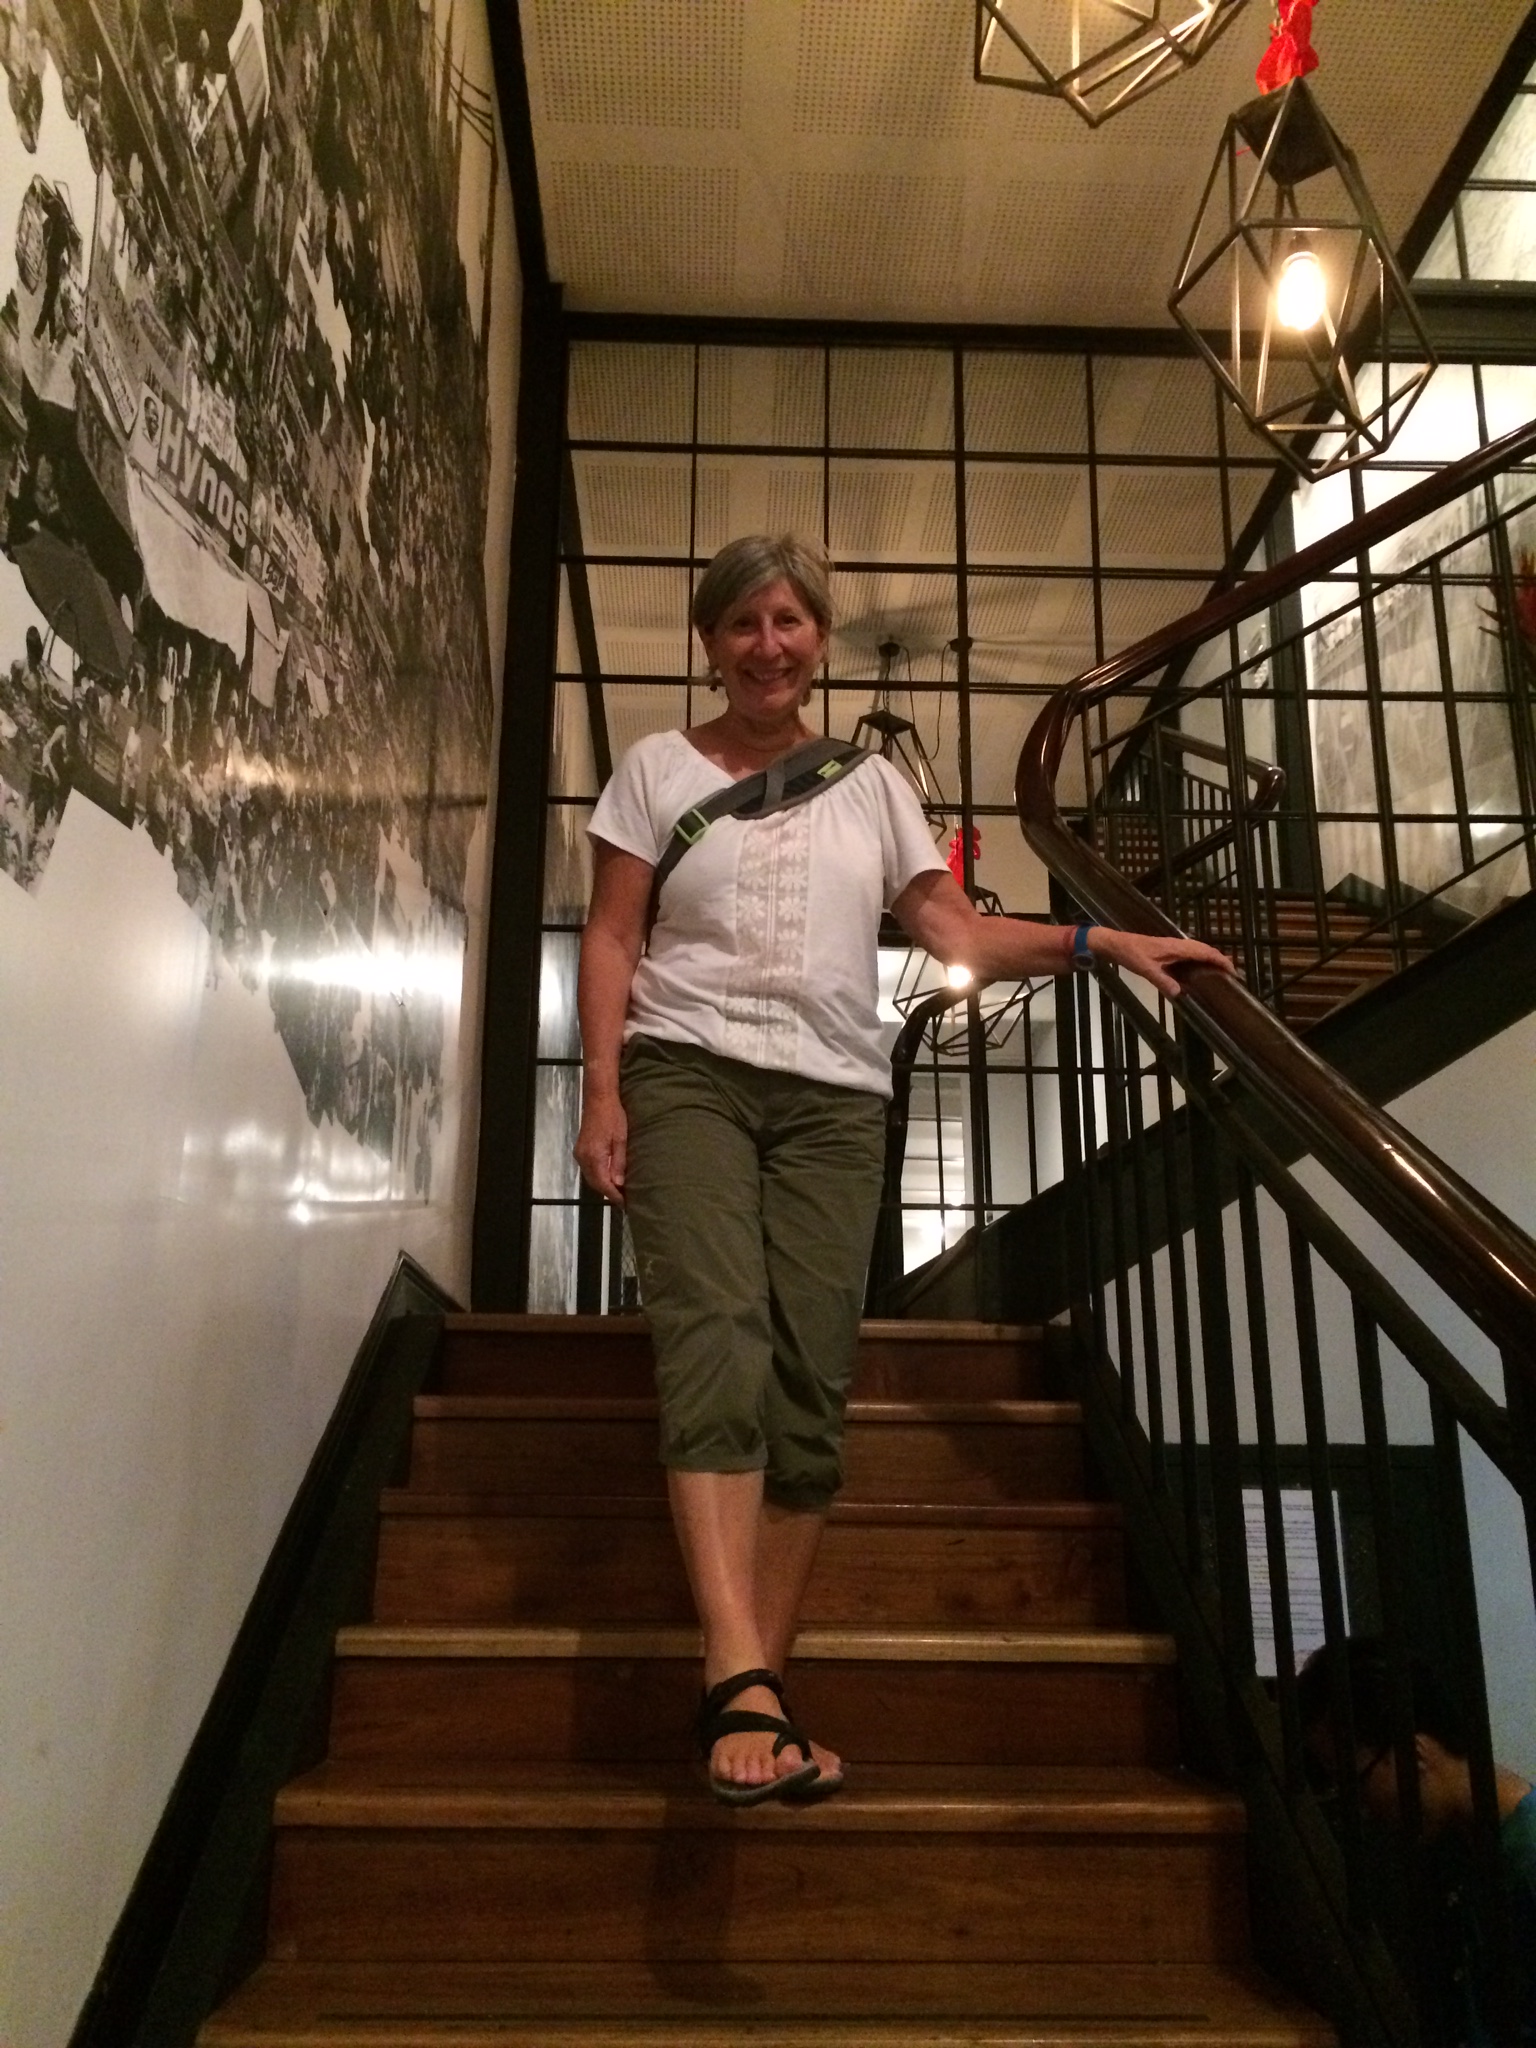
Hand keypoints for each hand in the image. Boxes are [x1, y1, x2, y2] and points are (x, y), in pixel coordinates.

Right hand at [574, 1092, 627, 1204]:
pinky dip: (599, 1176)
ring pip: (591, 1178)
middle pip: (595, 1183)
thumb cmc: (613, 1116)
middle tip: (625, 1199)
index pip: (603, 1184)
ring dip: (604, 1185)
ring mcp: (580, 1154)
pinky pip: (589, 1170)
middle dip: (610, 1193)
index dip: (615, 1195)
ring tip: (620, 1191)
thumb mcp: (620, 1139)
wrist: (598, 1098)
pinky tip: (610, 1177)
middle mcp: (583, 1158)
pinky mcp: (580, 1150)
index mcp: (594, 1156)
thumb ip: (619, 1162)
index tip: (626, 1204)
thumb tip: (619, 1184)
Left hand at [1090, 928, 1234, 998]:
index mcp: (1177, 947)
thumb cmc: (1130, 954)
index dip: (1220, 960)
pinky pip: (1188, 954)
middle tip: (1231, 974)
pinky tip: (1196, 972)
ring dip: (1210, 959)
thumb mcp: (1145, 969)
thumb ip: (1162, 980)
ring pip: (1197, 951)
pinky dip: (1198, 960)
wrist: (1115, 944)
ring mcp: (1172, 946)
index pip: (1205, 952)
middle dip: (1219, 960)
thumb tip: (1180, 993)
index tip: (1232, 971)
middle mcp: (1178, 944)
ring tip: (1220, 972)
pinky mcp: (1166, 950)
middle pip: (1205, 950)